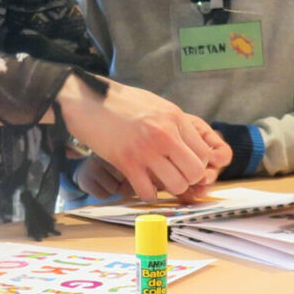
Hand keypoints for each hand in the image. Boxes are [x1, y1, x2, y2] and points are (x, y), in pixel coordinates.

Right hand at [58, 77, 221, 201]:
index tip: (186, 165)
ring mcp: (146, 150)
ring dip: (169, 188)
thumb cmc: (120, 102)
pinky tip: (142, 185)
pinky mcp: (127, 163)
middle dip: (188, 179)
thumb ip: (174, 122)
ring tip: (159, 181)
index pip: (205, 153)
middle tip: (175, 175)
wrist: (88, 101)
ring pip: (176, 185)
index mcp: (175, 118)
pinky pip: (148, 192)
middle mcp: (165, 135)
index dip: (198, 164)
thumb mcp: (155, 104)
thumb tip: (189, 141)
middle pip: (195, 172)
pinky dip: (147, 193)